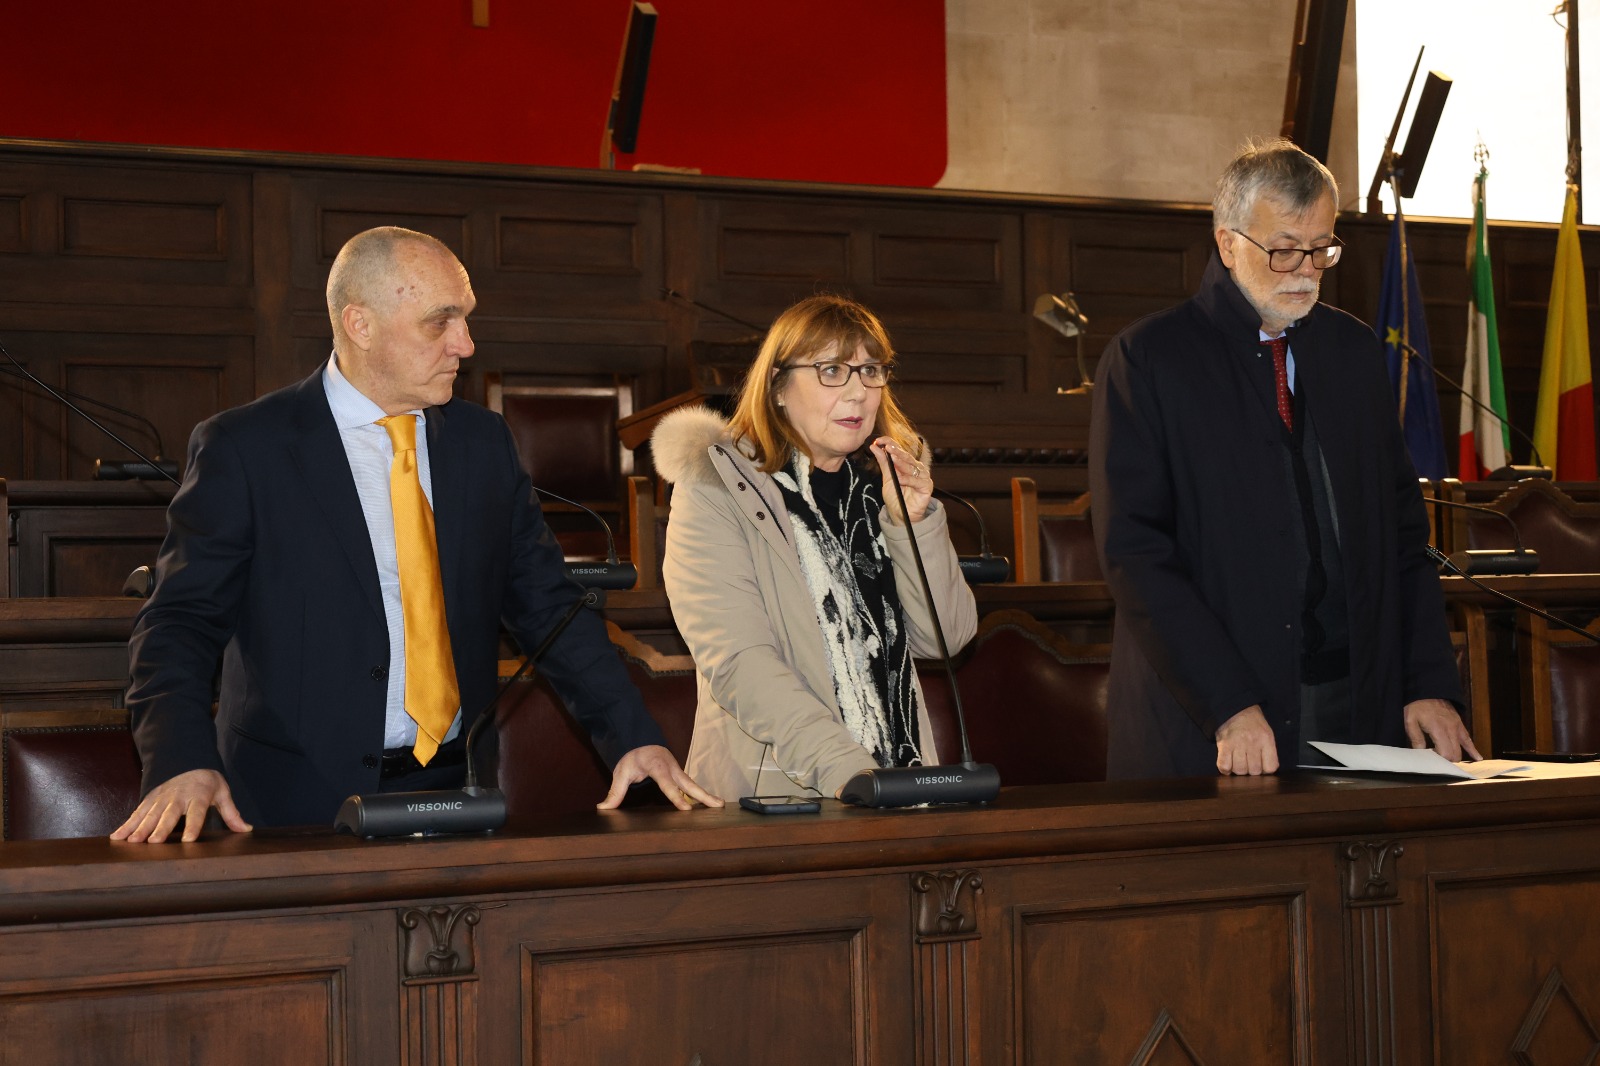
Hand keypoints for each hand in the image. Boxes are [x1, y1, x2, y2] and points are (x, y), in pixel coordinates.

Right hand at [110, 768, 251, 842]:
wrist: (188, 760)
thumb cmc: (208, 781)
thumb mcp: (222, 792)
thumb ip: (231, 812)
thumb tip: (246, 829)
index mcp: (198, 796)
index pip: (196, 813)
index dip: (193, 826)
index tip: (189, 840)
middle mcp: (178, 797)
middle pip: (169, 814)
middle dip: (160, 828)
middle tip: (152, 843)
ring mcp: (161, 798)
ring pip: (150, 814)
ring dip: (139, 828)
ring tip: (131, 842)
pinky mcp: (150, 799)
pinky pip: (137, 813)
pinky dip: (126, 824)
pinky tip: (117, 837)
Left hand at [599, 744, 724, 810]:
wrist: (642, 740)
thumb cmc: (633, 756)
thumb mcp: (621, 772)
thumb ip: (615, 791)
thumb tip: (603, 808)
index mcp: (657, 766)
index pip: (667, 784)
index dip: (676, 797)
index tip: (686, 809)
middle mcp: (671, 768)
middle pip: (689, 784)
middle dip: (703, 795)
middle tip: (717, 804)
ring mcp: (677, 771)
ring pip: (693, 785)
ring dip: (706, 795)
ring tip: (720, 805)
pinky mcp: (679, 775)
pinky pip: (690, 785)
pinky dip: (701, 794)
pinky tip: (710, 803)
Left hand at [870, 437, 931, 524]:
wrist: (901, 515)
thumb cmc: (896, 496)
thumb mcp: (887, 478)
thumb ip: (883, 462)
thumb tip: (874, 446)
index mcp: (906, 463)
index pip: (899, 450)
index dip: (890, 443)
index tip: (878, 440)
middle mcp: (916, 467)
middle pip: (906, 457)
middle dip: (896, 451)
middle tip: (887, 446)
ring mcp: (922, 476)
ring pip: (912, 467)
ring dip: (902, 462)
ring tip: (892, 458)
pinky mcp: (927, 486)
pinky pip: (917, 481)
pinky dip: (908, 480)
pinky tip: (900, 479)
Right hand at [1215, 705, 1279, 775]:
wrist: (1235, 709)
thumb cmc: (1252, 723)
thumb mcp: (1267, 733)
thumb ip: (1269, 751)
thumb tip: (1268, 770)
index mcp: (1266, 739)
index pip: (1270, 767)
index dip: (1265, 770)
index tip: (1261, 766)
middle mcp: (1253, 742)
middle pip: (1254, 771)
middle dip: (1251, 771)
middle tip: (1248, 763)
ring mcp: (1237, 744)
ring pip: (1239, 770)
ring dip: (1238, 770)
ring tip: (1238, 763)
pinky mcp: (1224, 745)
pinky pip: (1224, 766)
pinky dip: (1225, 769)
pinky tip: (1228, 765)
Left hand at [1404, 698, 1481, 761]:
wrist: (1428, 689)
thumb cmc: (1417, 705)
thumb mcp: (1410, 721)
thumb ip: (1416, 738)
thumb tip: (1420, 753)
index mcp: (1439, 730)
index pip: (1446, 753)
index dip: (1439, 761)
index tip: (1431, 760)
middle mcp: (1451, 730)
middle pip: (1454, 754)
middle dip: (1447, 762)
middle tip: (1437, 762)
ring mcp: (1457, 727)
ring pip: (1461, 749)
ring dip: (1456, 757)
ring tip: (1450, 766)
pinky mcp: (1460, 725)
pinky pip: (1468, 739)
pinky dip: (1472, 750)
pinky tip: (1477, 758)